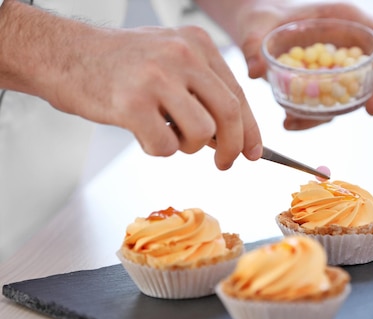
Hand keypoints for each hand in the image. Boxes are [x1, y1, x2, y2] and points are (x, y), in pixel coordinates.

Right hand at [49, 25, 262, 169]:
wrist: (62, 52)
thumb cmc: (118, 63)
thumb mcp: (169, 60)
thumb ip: (203, 91)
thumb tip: (234, 136)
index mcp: (196, 44)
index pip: (237, 94)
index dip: (250, 130)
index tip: (254, 152)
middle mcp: (181, 55)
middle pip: (228, 115)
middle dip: (232, 148)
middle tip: (223, 163)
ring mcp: (156, 78)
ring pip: (201, 134)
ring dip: (187, 146)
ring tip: (164, 132)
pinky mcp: (132, 103)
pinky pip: (165, 147)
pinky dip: (157, 149)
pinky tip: (141, 132)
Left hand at [234, 2, 372, 129]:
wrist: (258, 32)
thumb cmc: (265, 18)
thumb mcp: (258, 24)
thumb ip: (255, 43)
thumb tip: (255, 70)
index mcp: (344, 20)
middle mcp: (349, 46)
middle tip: (371, 109)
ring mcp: (342, 71)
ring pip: (359, 94)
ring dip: (334, 117)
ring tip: (315, 121)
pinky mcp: (327, 90)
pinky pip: (329, 107)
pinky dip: (312, 119)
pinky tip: (289, 123)